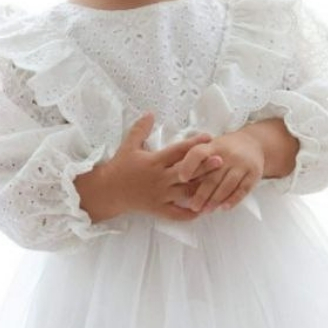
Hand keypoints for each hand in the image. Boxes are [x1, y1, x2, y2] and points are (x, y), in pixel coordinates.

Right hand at [79, 113, 223, 222]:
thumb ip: (140, 130)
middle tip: (220, 160)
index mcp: (154, 161)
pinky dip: (190, 214)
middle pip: (186, 172)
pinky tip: (203, 210)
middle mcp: (160, 178)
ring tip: (217, 185)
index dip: (193, 143)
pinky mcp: (158, 209)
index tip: (208, 137)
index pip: (177, 150)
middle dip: (204, 166)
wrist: (107, 192)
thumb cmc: (119, 167)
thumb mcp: (128, 146)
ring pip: (185, 192)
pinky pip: (177, 214)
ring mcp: (160, 195)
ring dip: (202, 189)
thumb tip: (150, 113)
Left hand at [169, 128, 266, 213]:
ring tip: (206, 210)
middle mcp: (228, 154)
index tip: (181, 178)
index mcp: (213, 146)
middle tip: (193, 206)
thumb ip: (195, 158)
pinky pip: (243, 189)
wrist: (254, 143)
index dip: (189, 165)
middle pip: (213, 176)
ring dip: (215, 200)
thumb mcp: (210, 146)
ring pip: (227, 185)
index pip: (198, 153)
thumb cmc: (224, 149)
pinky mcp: (254, 173)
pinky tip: (224, 207)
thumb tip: (175, 176)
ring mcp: (242, 164)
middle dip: (202, 194)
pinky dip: (233, 200)